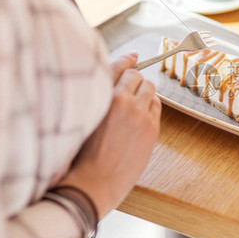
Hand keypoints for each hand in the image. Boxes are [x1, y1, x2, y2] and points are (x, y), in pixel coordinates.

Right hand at [59, 52, 161, 217]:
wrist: (95, 182)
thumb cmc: (81, 154)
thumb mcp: (83, 118)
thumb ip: (96, 98)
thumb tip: (111, 83)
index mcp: (99, 96)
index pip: (116, 67)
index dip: (126, 59)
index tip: (134, 55)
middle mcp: (120, 101)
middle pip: (136, 76)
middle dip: (134, 80)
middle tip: (131, 89)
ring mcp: (139, 114)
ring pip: (150, 88)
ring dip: (144, 91)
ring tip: (136, 104)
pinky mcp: (151, 127)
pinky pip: (156, 104)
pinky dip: (151, 105)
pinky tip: (142, 115)